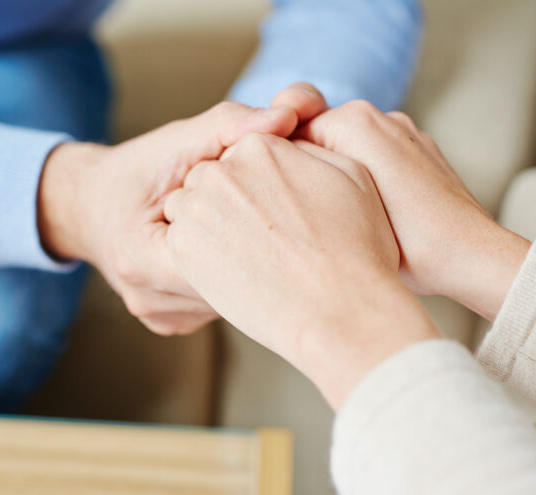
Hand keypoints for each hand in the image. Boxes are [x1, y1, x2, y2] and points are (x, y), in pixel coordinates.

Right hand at [38, 86, 325, 334]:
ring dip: (249, 269)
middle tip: (285, 222)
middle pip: (231, 287)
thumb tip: (290, 114)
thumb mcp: (178, 141)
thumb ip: (231, 127)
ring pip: (230, 301)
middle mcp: (148, 298)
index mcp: (140, 257)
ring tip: (258, 236)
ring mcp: (160, 317)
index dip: (261, 228)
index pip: (223, 256)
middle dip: (260, 251)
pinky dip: (233, 281)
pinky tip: (236, 256)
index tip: (288, 205)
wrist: (92, 208)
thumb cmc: (139, 172)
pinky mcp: (170, 324)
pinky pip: (217, 306)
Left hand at [164, 134, 439, 406]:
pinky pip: (180, 242)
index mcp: (261, 146)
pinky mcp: (182, 248)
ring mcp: (198, 209)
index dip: (256, 186)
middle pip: (210, 179)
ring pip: (189, 209)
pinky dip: (198, 254)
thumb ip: (308, 151)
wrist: (337, 309)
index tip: (270, 212)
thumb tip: (287, 144)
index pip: (241, 156)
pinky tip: (231, 271)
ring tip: (245, 255)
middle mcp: (222, 170)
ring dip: (208, 225)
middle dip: (227, 201)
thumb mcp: (351, 176)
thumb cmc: (355, 248)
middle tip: (257, 237)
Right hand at [298, 101, 530, 320]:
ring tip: (336, 212)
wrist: (470, 255)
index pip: (293, 131)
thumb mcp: (342, 209)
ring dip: (336, 172)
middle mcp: (382, 117)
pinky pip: (376, 155)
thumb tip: (285, 172)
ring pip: (348, 146)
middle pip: (320, 136)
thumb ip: (307, 178)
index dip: (282, 166)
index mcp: (356, 123)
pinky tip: (366, 208)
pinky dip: (364, 175)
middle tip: (305, 209)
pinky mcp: (419, 149)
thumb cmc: (409, 244)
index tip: (283, 200)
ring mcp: (404, 131)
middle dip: (309, 168)